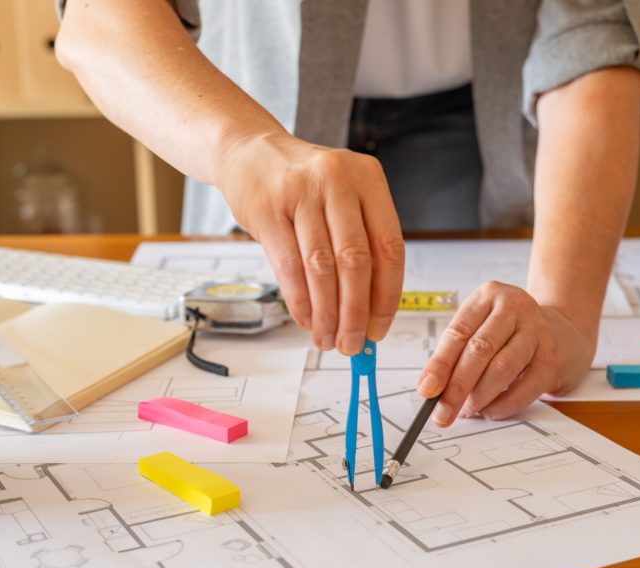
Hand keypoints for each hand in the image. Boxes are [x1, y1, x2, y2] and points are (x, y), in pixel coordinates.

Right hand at [217, 131, 404, 354]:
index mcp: (368, 179)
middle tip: (352, 343)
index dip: (387, 295)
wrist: (250, 151)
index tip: (380, 327)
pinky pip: (288, 266)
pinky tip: (306, 319)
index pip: (390, 246)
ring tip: (328, 339)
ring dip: (326, 313)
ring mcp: (300, 193)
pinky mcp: (267, 210)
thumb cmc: (304, 184)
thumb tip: (370, 313)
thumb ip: (362, 244)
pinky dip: (299, 301)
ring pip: (321, 268)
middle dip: (355, 313)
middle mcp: (337, 181)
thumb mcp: (344, 196)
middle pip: (355, 261)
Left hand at [416, 281, 595, 425]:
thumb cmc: (507, 331)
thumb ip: (455, 354)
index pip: (458, 332)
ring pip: (503, 367)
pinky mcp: (552, 357)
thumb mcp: (479, 327)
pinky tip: (490, 411)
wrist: (560, 329)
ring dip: (480, 396)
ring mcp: (537, 330)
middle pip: (480, 349)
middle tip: (442, 412)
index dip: (440, 364)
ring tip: (466, 411)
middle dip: (457, 387)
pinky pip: (525, 387)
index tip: (426, 390)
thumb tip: (432, 389)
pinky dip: (504, 404)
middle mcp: (515, 307)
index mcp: (488, 295)